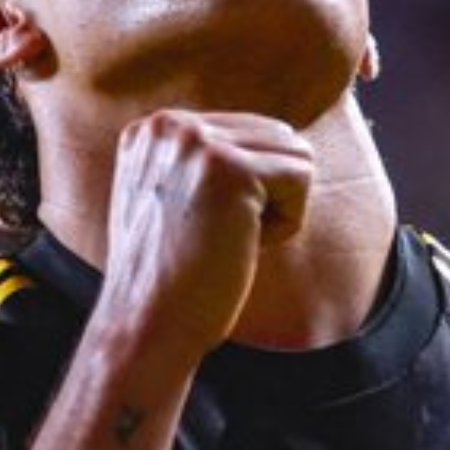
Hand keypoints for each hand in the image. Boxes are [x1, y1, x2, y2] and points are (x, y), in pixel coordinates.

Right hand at [99, 109, 313, 365]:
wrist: (147, 325)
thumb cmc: (171, 277)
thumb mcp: (174, 198)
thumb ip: (206, 160)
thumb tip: (288, 136)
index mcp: (153, 128)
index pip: (249, 130)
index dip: (246, 190)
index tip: (199, 227)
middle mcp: (170, 124)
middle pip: (277, 135)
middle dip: (267, 193)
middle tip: (219, 238)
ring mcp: (198, 142)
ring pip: (294, 155)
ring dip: (277, 208)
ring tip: (228, 240)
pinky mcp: (231, 170)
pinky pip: (301, 179)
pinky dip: (286, 224)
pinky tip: (242, 246)